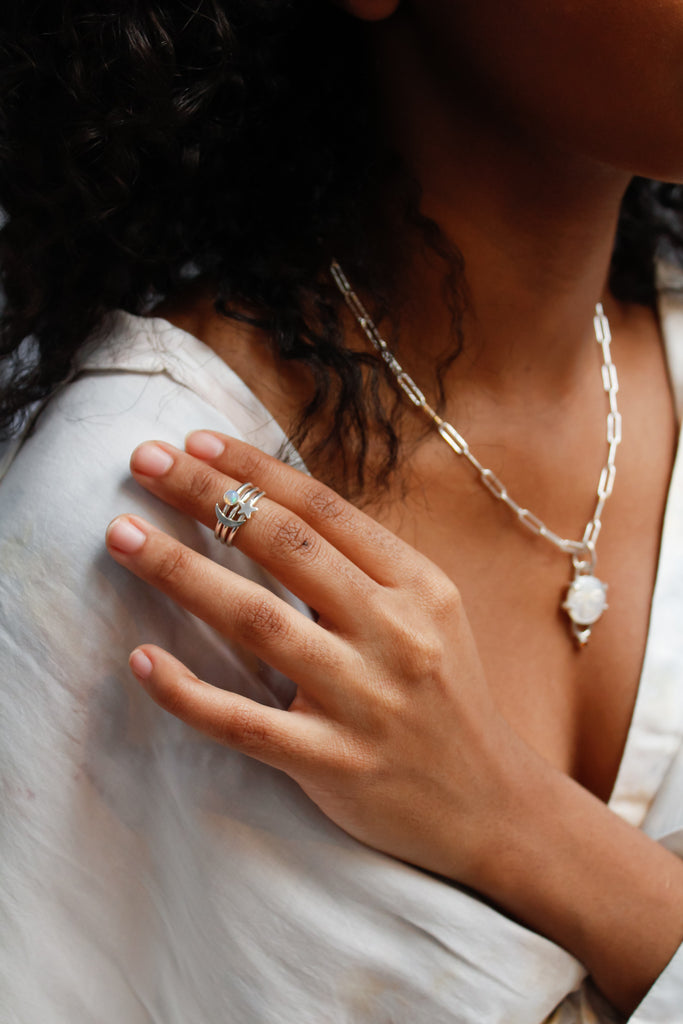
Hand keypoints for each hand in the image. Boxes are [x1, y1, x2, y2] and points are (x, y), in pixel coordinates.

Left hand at [105, 430, 525, 885]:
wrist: (490, 804)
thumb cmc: (447, 697)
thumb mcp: (431, 613)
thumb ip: (365, 565)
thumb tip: (272, 505)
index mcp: (419, 587)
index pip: (324, 509)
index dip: (254, 468)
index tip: (194, 442)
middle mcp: (395, 634)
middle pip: (285, 547)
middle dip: (206, 496)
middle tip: (143, 462)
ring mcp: (363, 701)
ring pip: (257, 622)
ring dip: (180, 573)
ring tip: (122, 537)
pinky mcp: (333, 764)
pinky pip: (244, 723)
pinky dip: (188, 692)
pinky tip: (142, 659)